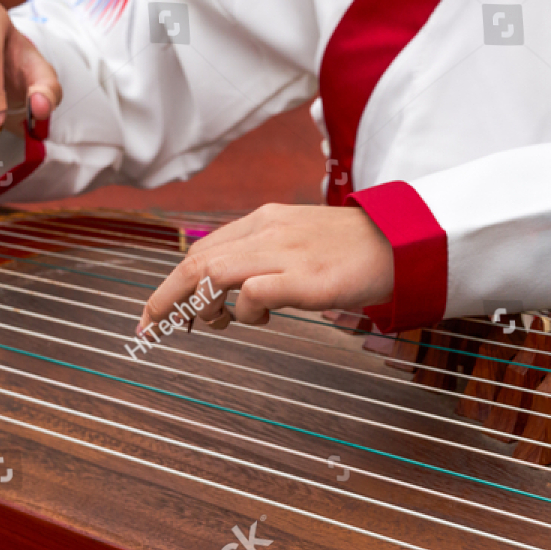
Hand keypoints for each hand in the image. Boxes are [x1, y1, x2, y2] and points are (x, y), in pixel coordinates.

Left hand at [139, 204, 394, 331]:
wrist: (400, 243)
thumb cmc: (352, 252)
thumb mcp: (299, 245)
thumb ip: (263, 261)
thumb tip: (227, 298)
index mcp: (263, 221)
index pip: (202, 249)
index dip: (173, 283)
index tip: (155, 313)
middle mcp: (267, 231)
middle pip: (195, 262)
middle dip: (165, 298)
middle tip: (150, 328)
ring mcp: (284, 253)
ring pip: (212, 274)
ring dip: (198, 306)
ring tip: (213, 324)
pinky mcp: (304, 278)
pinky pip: (251, 293)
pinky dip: (243, 312)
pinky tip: (263, 319)